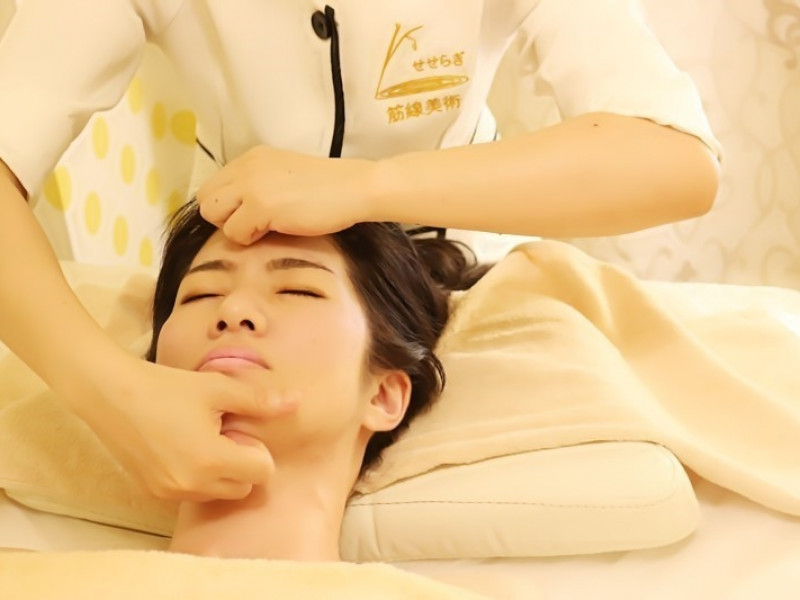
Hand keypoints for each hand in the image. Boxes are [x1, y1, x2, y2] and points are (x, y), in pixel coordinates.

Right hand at [77, 357, 297, 501]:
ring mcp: (170, 493)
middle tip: (222, 432)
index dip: (257, 449)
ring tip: (200, 438)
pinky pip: (190, 494)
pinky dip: (196, 476)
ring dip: (219, 472)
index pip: (262, 472)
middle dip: (242, 463)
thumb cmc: (167, 387)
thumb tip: (297, 401)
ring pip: (217, 493)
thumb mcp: (218, 388)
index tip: (238, 428)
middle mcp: (192, 485)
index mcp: (213, 461)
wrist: (111, 394)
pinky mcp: (153, 492)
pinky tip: (180, 446)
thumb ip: (260, 400)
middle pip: (243, 487)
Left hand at [196, 145, 374, 242]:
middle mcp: (245, 167)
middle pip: (206, 199)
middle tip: (253, 225)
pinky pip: (234, 233)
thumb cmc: (329, 188)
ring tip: (263, 229)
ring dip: (234, 228)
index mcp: (251, 158)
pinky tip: (276, 231)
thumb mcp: (285, 175)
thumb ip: (259, 184)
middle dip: (224, 217)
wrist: (355, 188)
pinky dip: (251, 239)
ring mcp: (251, 185)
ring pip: (213, 214)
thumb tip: (240, 210)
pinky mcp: (260, 206)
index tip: (251, 215)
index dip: (228, 206)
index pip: (214, 185)